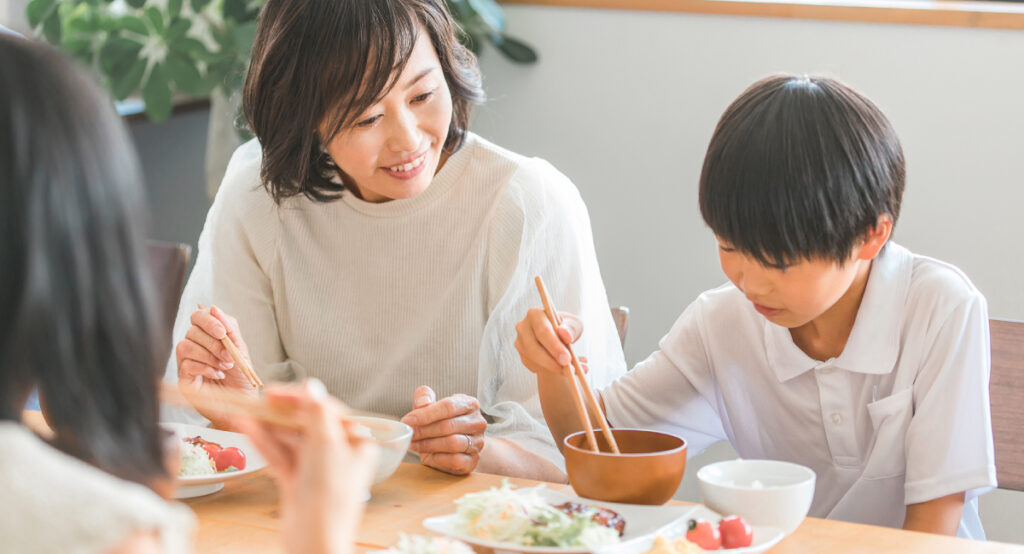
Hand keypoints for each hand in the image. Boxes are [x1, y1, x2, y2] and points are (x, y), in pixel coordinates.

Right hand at [175, 305, 256, 425]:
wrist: (241, 403)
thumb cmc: (241, 377)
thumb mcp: (240, 350)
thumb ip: (230, 328)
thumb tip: (214, 308)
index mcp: (208, 336)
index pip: (199, 316)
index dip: (209, 320)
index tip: (223, 332)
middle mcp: (195, 346)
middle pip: (193, 330)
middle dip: (214, 343)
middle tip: (229, 356)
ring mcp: (187, 361)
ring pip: (186, 345)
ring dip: (210, 356)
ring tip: (225, 366)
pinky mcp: (183, 377)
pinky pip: (187, 364)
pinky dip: (205, 368)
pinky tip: (216, 374)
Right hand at [236, 380, 377, 553]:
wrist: (315, 542)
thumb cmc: (330, 496)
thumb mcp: (325, 444)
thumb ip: (316, 413)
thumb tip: (312, 386)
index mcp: (356, 443)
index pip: (328, 410)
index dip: (302, 398)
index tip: (276, 392)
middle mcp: (340, 454)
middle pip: (307, 424)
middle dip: (282, 412)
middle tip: (259, 399)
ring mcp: (317, 470)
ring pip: (290, 439)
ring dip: (269, 426)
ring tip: (245, 412)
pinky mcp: (298, 484)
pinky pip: (281, 456)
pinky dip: (265, 443)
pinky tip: (247, 429)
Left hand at [401, 386, 485, 475]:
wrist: (459, 446)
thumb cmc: (443, 422)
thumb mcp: (432, 406)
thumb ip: (424, 398)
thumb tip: (421, 403)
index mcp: (470, 404)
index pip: (448, 406)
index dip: (426, 414)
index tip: (408, 420)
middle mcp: (477, 423)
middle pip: (448, 425)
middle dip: (423, 430)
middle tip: (409, 434)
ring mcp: (478, 443)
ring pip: (452, 443)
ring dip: (428, 445)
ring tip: (414, 444)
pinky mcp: (473, 460)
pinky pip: (455, 460)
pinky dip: (438, 459)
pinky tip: (428, 456)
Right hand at [514, 309, 586, 376]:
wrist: (560, 337)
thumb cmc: (566, 328)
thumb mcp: (574, 324)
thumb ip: (572, 328)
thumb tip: (565, 334)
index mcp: (535, 314)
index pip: (542, 331)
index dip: (554, 346)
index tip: (567, 359)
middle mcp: (523, 327)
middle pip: (533, 348)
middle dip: (552, 362)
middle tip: (569, 370)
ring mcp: (520, 343)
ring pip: (533, 361)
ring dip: (553, 369)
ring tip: (571, 371)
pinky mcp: (522, 356)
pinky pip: (534, 367)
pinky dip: (550, 372)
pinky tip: (563, 370)